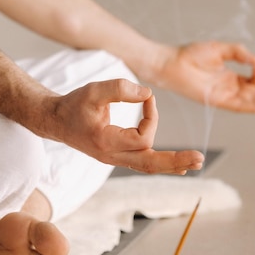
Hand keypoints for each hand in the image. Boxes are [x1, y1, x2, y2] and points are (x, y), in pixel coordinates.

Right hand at [47, 79, 203, 173]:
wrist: (56, 121)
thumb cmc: (74, 105)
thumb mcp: (94, 91)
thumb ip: (120, 88)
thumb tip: (148, 94)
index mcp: (106, 142)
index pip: (141, 136)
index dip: (151, 115)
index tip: (147, 97)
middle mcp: (112, 156)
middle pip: (149, 163)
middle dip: (175, 161)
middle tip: (199, 159)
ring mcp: (115, 159)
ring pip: (148, 166)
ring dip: (172, 164)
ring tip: (194, 163)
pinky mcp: (117, 156)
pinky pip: (143, 163)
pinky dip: (160, 164)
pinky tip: (178, 166)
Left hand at [152, 41, 254, 111]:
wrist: (172, 64)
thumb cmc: (191, 55)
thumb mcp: (222, 49)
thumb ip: (242, 54)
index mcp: (230, 77)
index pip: (253, 82)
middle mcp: (229, 89)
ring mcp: (224, 96)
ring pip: (251, 102)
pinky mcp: (217, 101)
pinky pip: (239, 106)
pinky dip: (253, 106)